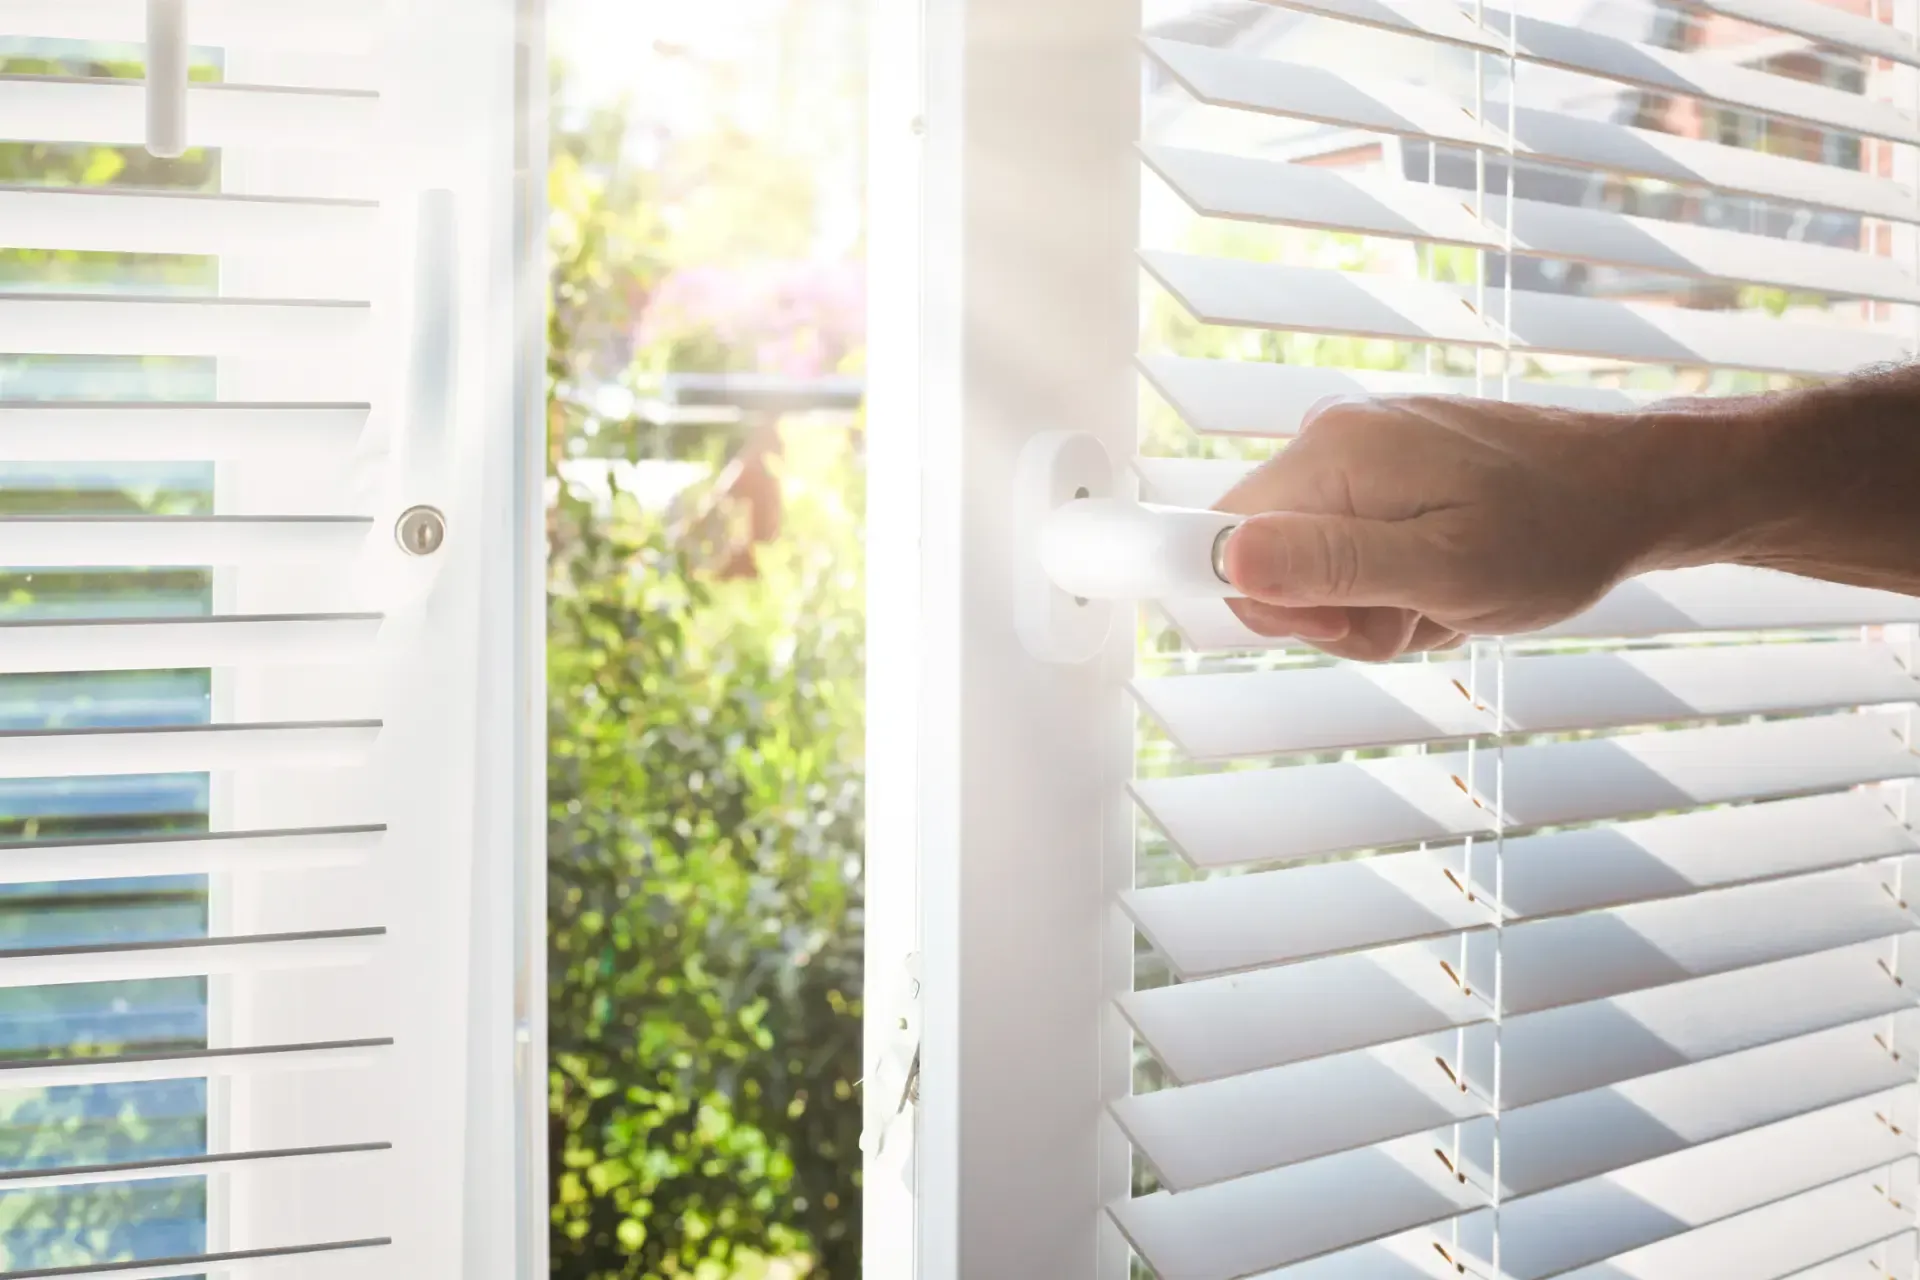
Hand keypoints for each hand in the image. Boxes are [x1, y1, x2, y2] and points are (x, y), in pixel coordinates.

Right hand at [1215, 395, 1668, 660]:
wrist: (1634, 492)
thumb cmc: (1554, 534)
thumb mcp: (1443, 570)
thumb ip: (1331, 565)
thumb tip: (1227, 558)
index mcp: (1332, 453)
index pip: (1219, 538)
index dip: (1263, 600)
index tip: (1340, 622)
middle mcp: (1332, 438)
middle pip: (1266, 558)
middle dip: (1330, 612)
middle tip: (1412, 616)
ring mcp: (1360, 449)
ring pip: (1309, 563)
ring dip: (1368, 605)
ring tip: (1441, 599)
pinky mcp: (1387, 466)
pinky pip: (1349, 544)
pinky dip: (1391, 579)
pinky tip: (1446, 578)